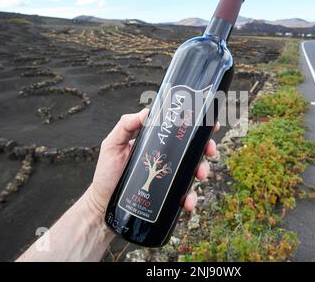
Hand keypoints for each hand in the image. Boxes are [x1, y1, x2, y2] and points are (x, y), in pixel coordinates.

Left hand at [87, 108, 218, 215]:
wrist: (103, 202)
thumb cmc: (108, 172)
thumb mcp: (113, 144)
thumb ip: (126, 125)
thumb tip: (147, 112)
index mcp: (158, 143)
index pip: (181, 131)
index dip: (198, 126)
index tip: (211, 123)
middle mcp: (168, 158)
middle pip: (195, 150)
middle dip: (208, 148)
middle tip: (209, 150)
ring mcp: (170, 178)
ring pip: (195, 171)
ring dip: (203, 171)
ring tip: (200, 175)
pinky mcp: (170, 196)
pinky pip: (186, 196)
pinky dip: (191, 199)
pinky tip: (188, 202)